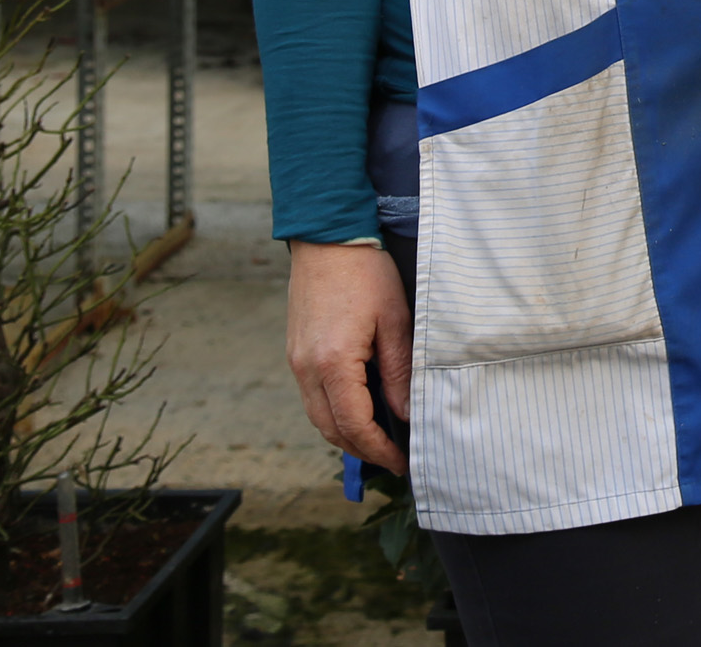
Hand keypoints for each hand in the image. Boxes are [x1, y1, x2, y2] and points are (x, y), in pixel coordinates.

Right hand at [287, 239, 410, 469]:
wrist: (327, 238)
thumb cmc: (366, 273)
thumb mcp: (395, 321)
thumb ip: (399, 373)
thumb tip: (406, 414)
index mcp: (333, 363)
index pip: (354, 425)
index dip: (379, 449)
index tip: (401, 462)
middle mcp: (307, 368)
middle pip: (330, 429)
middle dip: (361, 450)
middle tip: (393, 458)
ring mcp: (296, 361)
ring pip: (317, 416)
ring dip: (345, 434)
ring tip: (378, 440)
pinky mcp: (294, 352)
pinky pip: (311, 397)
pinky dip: (333, 412)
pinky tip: (357, 409)